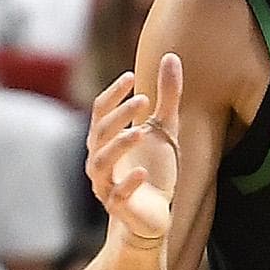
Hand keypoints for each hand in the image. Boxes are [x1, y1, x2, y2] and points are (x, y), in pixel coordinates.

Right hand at [85, 57, 180, 244]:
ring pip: (101, 163)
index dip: (113, 93)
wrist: (152, 213)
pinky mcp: (118, 207)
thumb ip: (166, 95)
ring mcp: (105, 184)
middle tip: (144, 101)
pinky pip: (117, 195)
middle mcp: (98, 159)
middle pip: (99, 133)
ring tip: (141, 132)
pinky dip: (128, 183)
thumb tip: (171, 55)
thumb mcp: (164, 128)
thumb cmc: (154, 167)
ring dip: (119, 146)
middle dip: (119, 116)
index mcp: (105, 139)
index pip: (100, 111)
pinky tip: (142, 172)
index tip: (132, 76)